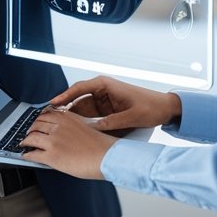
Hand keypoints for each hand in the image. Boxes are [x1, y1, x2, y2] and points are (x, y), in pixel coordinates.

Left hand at [20, 110, 111, 179]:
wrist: (107, 157)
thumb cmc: (100, 145)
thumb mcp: (85, 126)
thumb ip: (70, 125)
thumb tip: (60, 130)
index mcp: (66, 118)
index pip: (45, 114)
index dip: (37, 119)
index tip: (34, 122)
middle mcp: (58, 126)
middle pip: (35, 124)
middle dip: (30, 129)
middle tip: (27, 133)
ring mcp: (53, 140)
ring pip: (31, 138)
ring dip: (25, 141)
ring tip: (24, 144)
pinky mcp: (52, 155)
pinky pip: (33, 154)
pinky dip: (27, 155)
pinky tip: (26, 156)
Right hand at [49, 76, 181, 133]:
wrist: (164, 109)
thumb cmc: (151, 106)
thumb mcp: (131, 116)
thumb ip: (112, 122)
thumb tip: (94, 128)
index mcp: (105, 85)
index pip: (79, 88)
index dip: (64, 96)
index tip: (53, 103)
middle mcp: (101, 91)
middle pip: (77, 99)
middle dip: (65, 109)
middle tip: (52, 119)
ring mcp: (103, 101)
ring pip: (81, 109)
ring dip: (73, 118)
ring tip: (61, 128)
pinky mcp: (105, 110)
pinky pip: (90, 116)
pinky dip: (83, 122)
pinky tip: (76, 131)